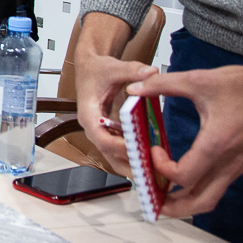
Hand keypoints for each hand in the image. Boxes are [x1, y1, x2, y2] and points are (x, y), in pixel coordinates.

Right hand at [75, 53, 158, 173]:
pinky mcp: (109, 132)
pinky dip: (133, 157)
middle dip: (129, 165)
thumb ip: (133, 70)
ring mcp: (101, 132)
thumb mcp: (113, 68)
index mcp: (89, 115)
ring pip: (114, 157)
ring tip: (154, 175)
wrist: (89, 68)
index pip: (102, 138)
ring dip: (132, 166)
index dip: (120, 146)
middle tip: (151, 174)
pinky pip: (120, 151)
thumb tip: (151, 72)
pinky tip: (151, 162)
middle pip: (108, 154)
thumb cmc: (96, 70)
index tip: (139, 149)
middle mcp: (93, 128)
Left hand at [132, 65, 242, 216]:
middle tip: (151, 201)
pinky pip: (219, 185)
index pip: (184, 176)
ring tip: (164, 195)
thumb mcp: (200, 80)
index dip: (162, 169)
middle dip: (173, 207)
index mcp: (217, 144)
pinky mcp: (242, 164)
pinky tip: (185, 178)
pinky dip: (199, 189)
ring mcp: (238, 166)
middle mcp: (229, 162)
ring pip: (211, 197)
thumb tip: (134, 87)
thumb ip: (164, 84)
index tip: (154, 151)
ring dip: (186, 202)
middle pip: (200, 202)